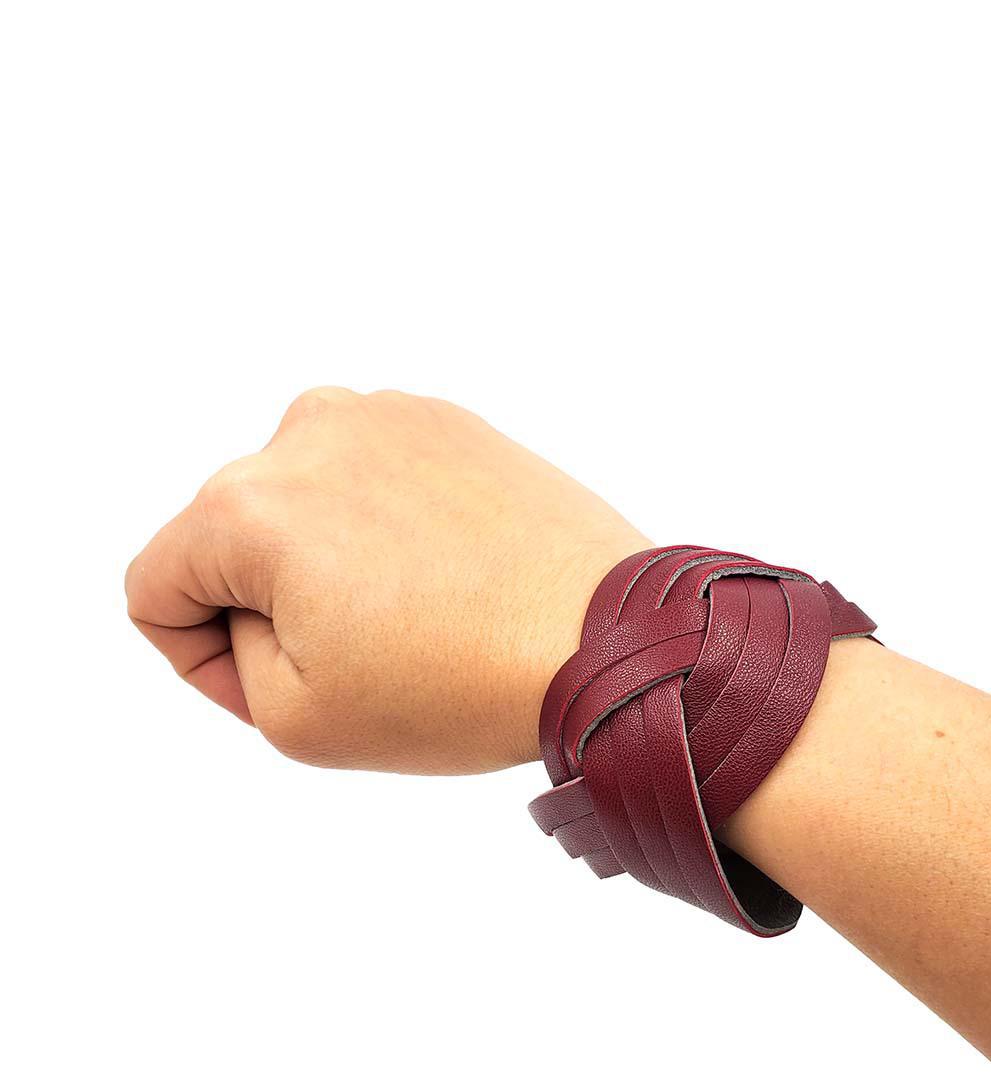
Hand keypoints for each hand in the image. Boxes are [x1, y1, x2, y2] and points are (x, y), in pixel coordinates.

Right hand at [126, 388, 648, 772]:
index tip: (277, 684)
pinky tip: (443, 570)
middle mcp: (307, 431)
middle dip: (268, 602)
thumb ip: (224, 649)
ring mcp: (384, 413)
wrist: (605, 638)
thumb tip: (245, 594)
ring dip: (327, 557)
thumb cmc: (460, 685)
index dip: (201, 658)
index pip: (155, 585)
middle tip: (359, 654)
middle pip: (230, 537)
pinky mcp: (444, 417)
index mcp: (247, 503)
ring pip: (300, 501)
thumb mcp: (296, 718)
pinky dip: (384, 523)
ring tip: (409, 609)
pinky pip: (371, 477)